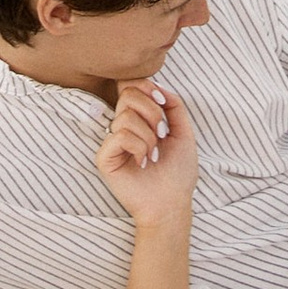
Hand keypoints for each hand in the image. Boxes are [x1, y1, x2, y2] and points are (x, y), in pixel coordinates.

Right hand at [95, 80, 197, 221]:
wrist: (172, 202)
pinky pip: (119, 136)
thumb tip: (158, 86)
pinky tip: (143, 162)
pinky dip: (138, 147)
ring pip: (125, 116)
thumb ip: (174, 105)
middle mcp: (122, 127)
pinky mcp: (104, 158)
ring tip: (154, 155)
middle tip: (162, 134)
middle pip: (128, 94)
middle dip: (152, 112)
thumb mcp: (184, 132)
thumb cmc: (178, 172)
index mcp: (139, 119)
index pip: (130, 86)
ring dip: (148, 136)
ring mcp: (112, 142)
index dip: (145, 86)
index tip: (162, 101)